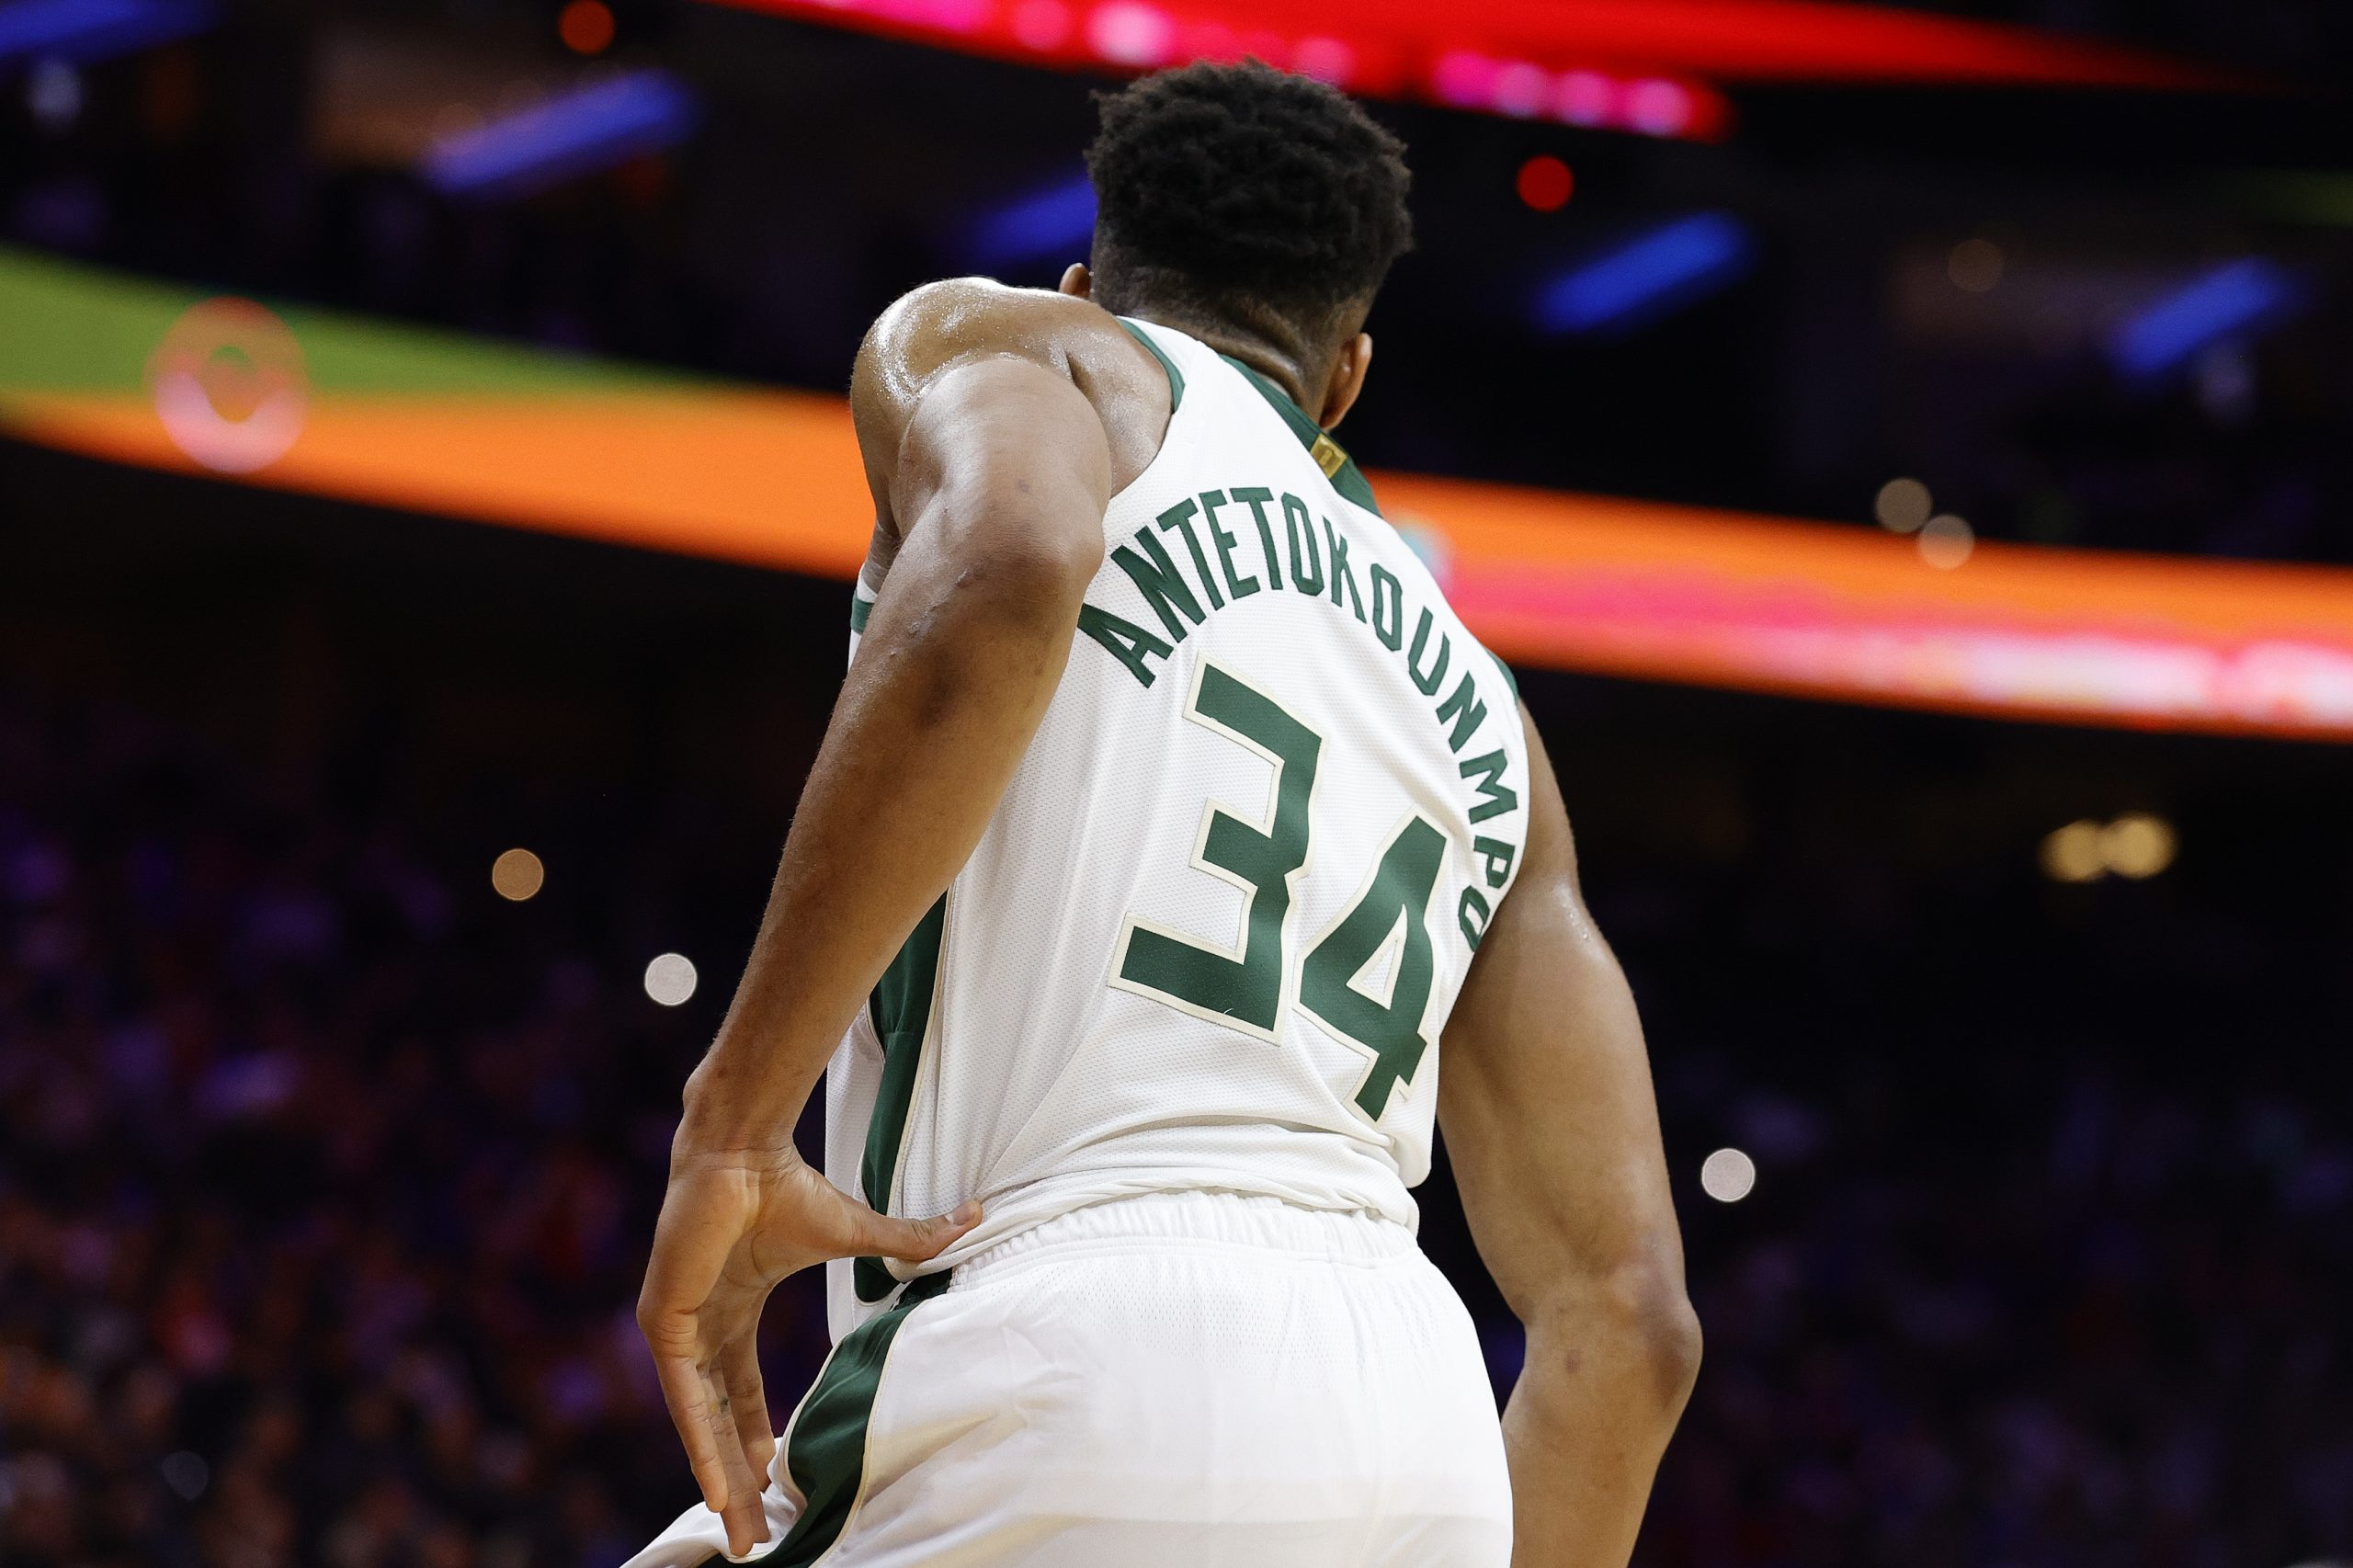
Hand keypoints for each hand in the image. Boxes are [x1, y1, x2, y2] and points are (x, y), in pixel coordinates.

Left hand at [636, 1147, 978, 1557]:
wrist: (744, 1153)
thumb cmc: (790, 1186)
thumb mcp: (855, 1234)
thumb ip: (908, 1242)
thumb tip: (975, 1215)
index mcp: (732, 1312)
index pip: (740, 1392)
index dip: (754, 1439)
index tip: (772, 1480)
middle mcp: (701, 1327)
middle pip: (719, 1421)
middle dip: (738, 1481)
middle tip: (753, 1536)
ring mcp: (678, 1328)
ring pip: (699, 1422)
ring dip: (719, 1478)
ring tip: (741, 1533)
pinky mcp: (663, 1323)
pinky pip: (682, 1400)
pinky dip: (699, 1443)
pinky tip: (716, 1486)